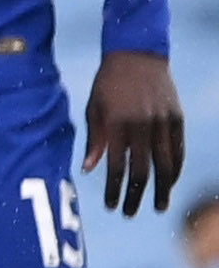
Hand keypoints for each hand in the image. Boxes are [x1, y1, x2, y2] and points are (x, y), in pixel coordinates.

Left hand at [88, 48, 184, 214]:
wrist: (137, 54)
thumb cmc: (107, 83)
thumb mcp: (93, 108)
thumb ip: (94, 140)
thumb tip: (89, 170)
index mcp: (117, 125)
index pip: (116, 167)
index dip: (114, 189)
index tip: (110, 205)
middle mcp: (142, 126)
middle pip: (142, 171)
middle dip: (136, 195)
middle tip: (131, 213)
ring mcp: (162, 122)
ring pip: (166, 164)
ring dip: (161, 189)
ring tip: (158, 206)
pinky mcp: (177, 118)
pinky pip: (178, 150)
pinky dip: (175, 168)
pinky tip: (170, 182)